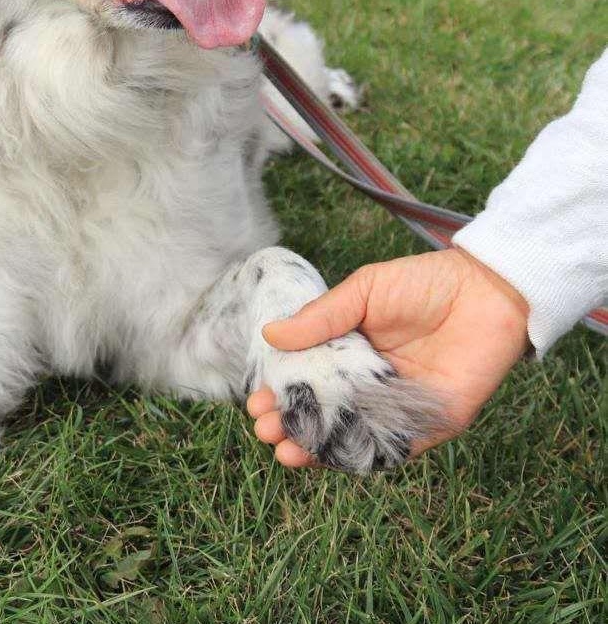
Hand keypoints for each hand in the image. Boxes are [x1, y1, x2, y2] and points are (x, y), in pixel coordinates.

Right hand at [246, 246, 530, 467]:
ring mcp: (399, 407)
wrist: (485, 289)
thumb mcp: (362, 292)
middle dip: (292, 426)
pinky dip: (365, 455)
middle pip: (325, 414)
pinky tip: (335, 457)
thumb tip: (270, 335)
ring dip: (319, 449)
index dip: (281, 395)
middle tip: (265, 430)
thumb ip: (322, 318)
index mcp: (350, 354)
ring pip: (353, 436)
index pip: (309, 382)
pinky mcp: (432, 422)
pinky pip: (395, 446)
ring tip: (287, 453)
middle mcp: (371, 385)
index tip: (255, 403)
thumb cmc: (422, 283)